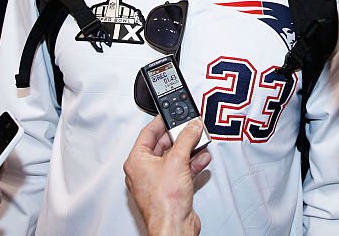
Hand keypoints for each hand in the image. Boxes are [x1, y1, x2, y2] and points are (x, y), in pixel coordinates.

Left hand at [124, 116, 211, 235]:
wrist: (174, 227)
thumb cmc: (164, 202)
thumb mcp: (177, 160)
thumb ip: (186, 139)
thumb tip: (192, 126)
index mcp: (137, 161)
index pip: (148, 133)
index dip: (161, 121)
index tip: (171, 113)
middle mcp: (144, 171)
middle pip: (163, 145)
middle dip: (180, 136)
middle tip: (191, 127)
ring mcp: (158, 181)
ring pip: (174, 158)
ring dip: (189, 149)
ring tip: (200, 140)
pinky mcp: (171, 189)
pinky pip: (181, 170)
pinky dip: (192, 163)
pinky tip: (202, 158)